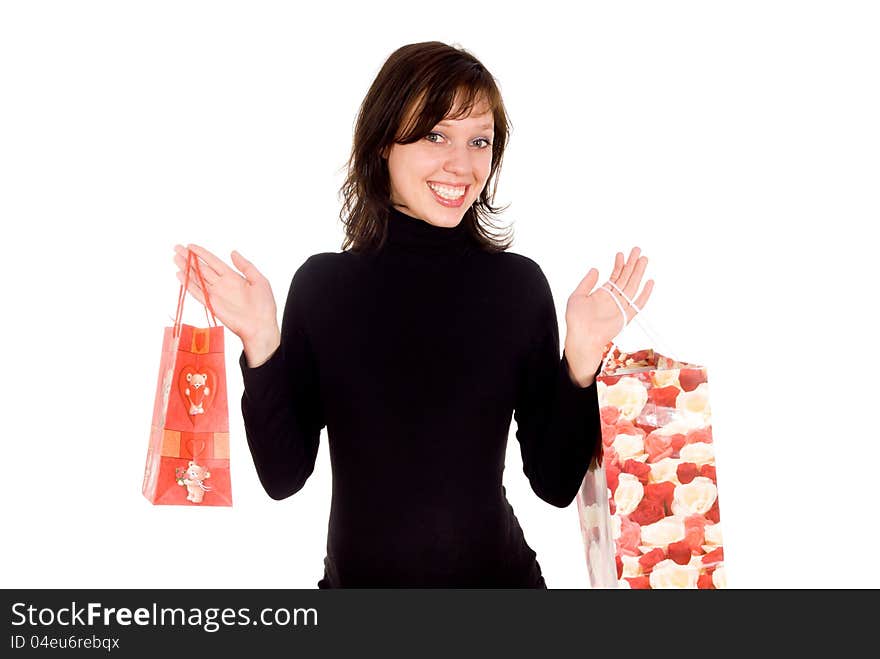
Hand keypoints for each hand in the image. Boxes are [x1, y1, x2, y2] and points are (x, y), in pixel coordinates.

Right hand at [173, 244, 279, 363]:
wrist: (261, 326)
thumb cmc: (264, 306)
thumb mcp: (259, 280)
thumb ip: (245, 266)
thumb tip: (233, 252)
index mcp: (233, 277)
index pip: (214, 261)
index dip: (202, 253)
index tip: (190, 246)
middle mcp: (222, 284)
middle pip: (202, 268)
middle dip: (189, 258)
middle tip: (177, 248)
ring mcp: (215, 294)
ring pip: (197, 278)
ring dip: (186, 268)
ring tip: (175, 258)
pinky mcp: (211, 305)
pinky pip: (197, 292)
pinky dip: (188, 284)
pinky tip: (180, 275)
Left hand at [563, 247, 654, 381]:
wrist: (582, 337)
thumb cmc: (576, 320)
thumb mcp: (577, 296)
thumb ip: (587, 282)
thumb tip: (596, 269)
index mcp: (602, 294)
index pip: (614, 276)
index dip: (618, 265)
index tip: (621, 253)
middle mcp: (613, 299)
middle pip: (626, 278)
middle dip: (632, 264)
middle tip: (637, 250)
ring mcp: (620, 307)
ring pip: (632, 286)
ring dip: (638, 273)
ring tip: (643, 259)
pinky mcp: (626, 316)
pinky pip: (638, 304)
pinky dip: (645, 294)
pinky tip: (649, 282)